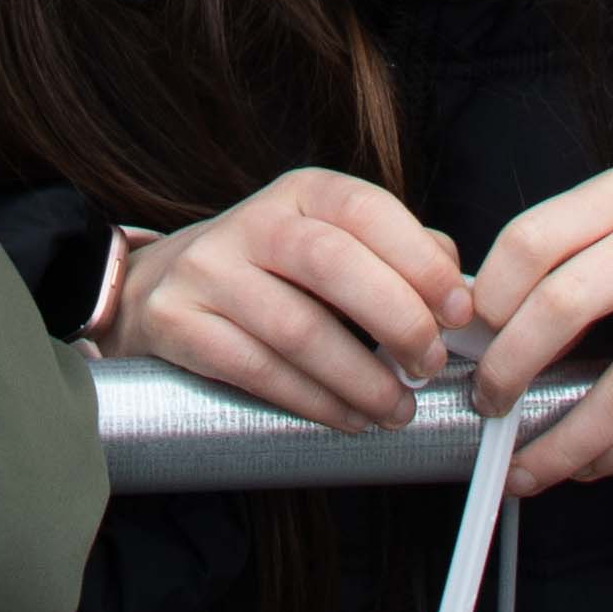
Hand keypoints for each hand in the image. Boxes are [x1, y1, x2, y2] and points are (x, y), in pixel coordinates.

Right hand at [93, 168, 464, 432]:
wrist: (154, 289)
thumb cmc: (269, 274)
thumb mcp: (328, 243)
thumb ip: (395, 256)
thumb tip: (458, 290)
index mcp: (300, 194)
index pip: (366, 209)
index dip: (420, 261)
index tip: (459, 313)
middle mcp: (251, 223)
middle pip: (332, 263)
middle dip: (396, 320)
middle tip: (430, 365)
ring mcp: (207, 271)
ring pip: (296, 327)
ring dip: (360, 378)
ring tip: (397, 408)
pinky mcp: (176, 323)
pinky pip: (255, 369)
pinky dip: (312, 401)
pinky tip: (347, 418)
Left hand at [464, 159, 612, 490]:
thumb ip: (571, 247)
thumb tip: (489, 322)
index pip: (530, 241)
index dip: (487, 299)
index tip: (470, 340)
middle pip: (562, 309)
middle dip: (509, 372)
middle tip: (487, 407)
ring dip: (565, 441)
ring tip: (529, 468)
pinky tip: (594, 461)